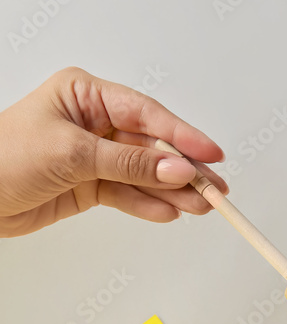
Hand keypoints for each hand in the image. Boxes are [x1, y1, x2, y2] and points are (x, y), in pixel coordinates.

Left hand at [0, 66, 227, 236]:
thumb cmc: (3, 157)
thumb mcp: (72, 155)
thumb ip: (128, 164)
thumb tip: (174, 168)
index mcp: (85, 95)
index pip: (146, 114)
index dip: (182, 135)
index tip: (211, 155)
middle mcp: (93, 123)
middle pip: (151, 147)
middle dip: (183, 169)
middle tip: (213, 189)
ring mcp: (93, 156)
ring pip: (143, 174)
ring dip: (172, 192)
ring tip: (200, 207)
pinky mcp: (90, 186)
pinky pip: (128, 195)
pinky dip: (148, 205)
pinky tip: (170, 212)